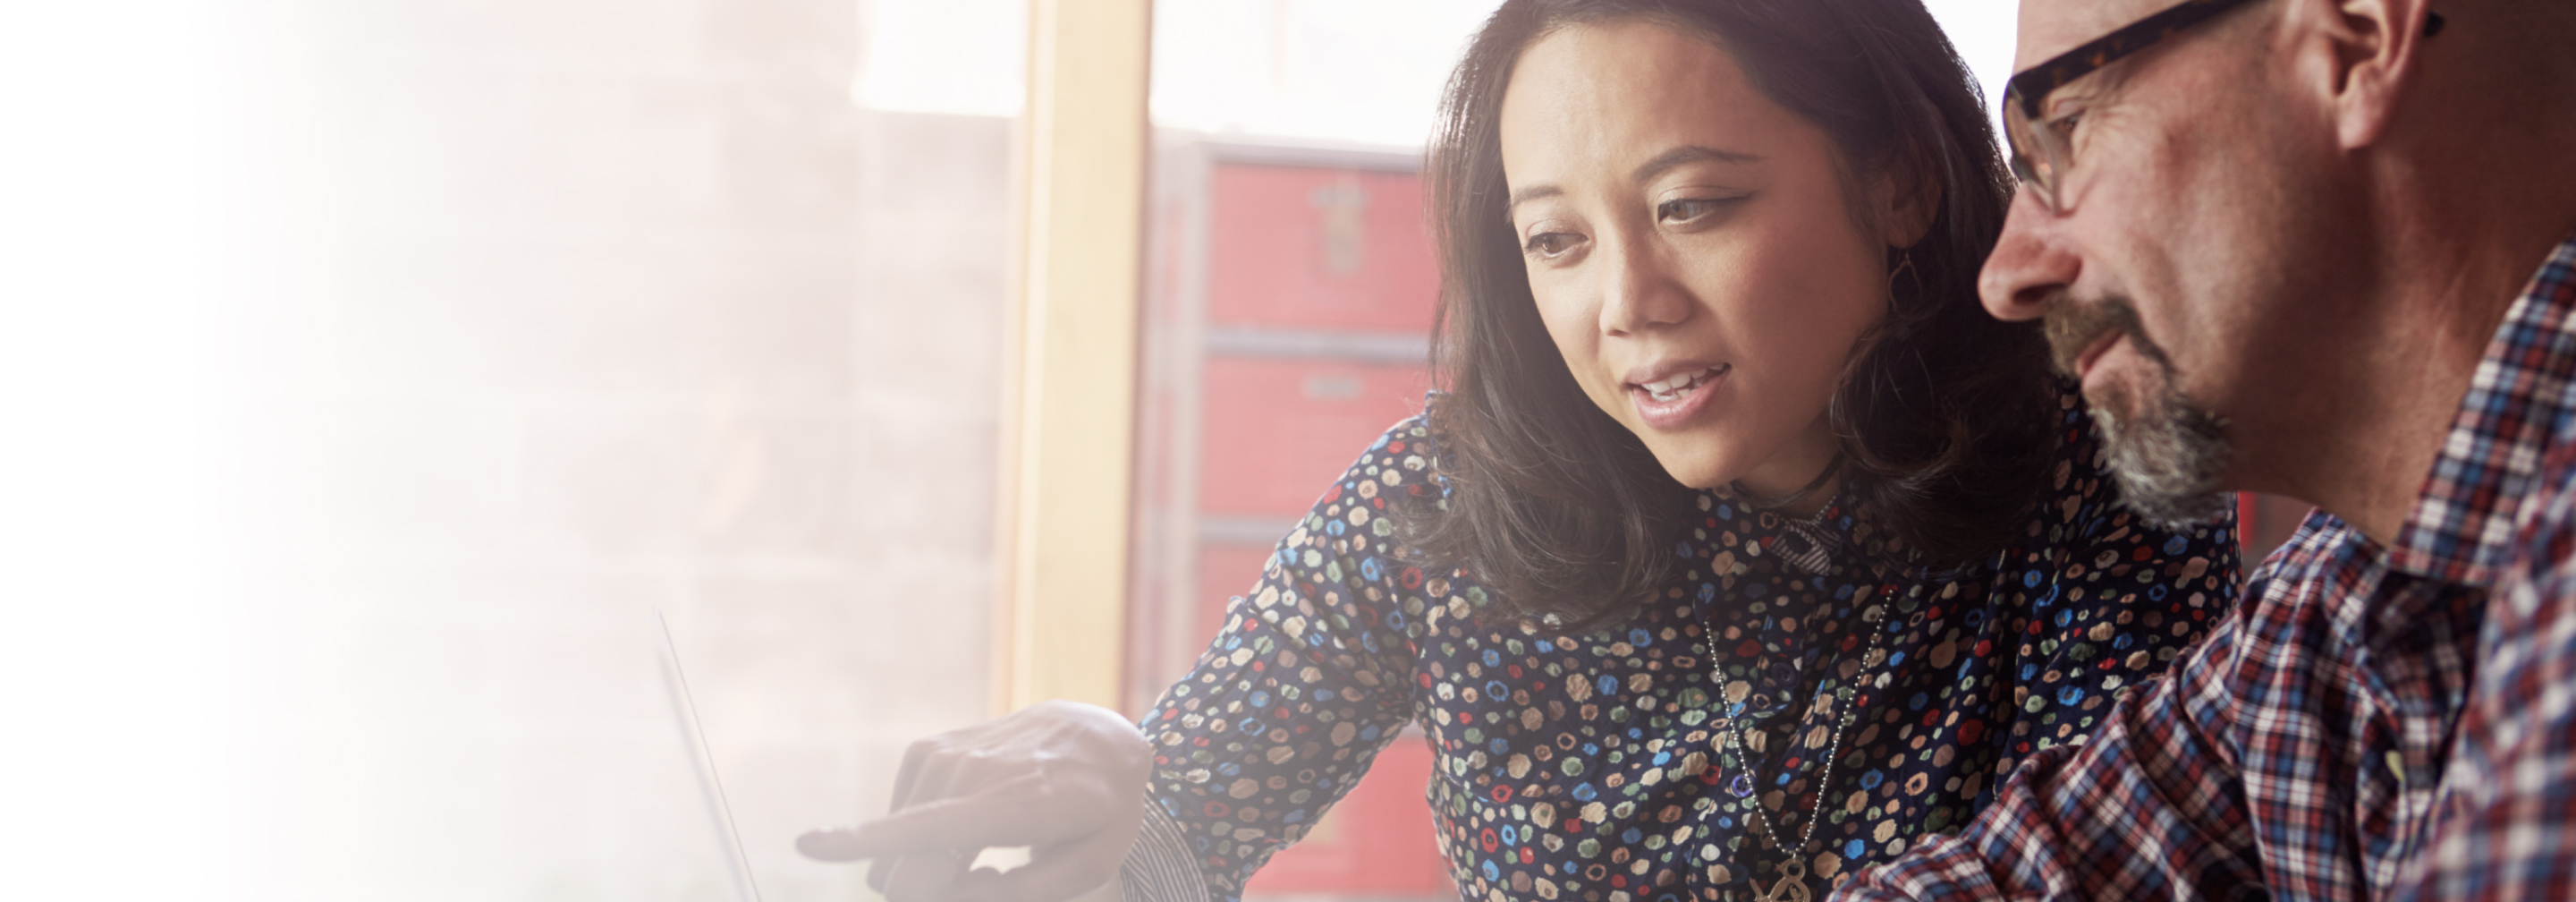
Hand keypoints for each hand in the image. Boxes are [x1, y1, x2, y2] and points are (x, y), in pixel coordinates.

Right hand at [799, 700, 1152, 901]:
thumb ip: (1017, 893)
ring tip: (989, 846)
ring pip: (894, 850)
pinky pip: (896, 825)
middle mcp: (970, 774)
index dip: (863, 843)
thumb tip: (945, 894)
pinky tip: (972, 820)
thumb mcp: (1088, 866)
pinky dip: (924, 838)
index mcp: (1014, 805)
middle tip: (986, 876)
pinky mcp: (926, 751)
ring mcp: (943, 756)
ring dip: (930, 867)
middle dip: (928, 893)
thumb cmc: (1099, 813)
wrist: (1098, 736)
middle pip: (904, 867)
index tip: (808, 844)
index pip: (929, 829)